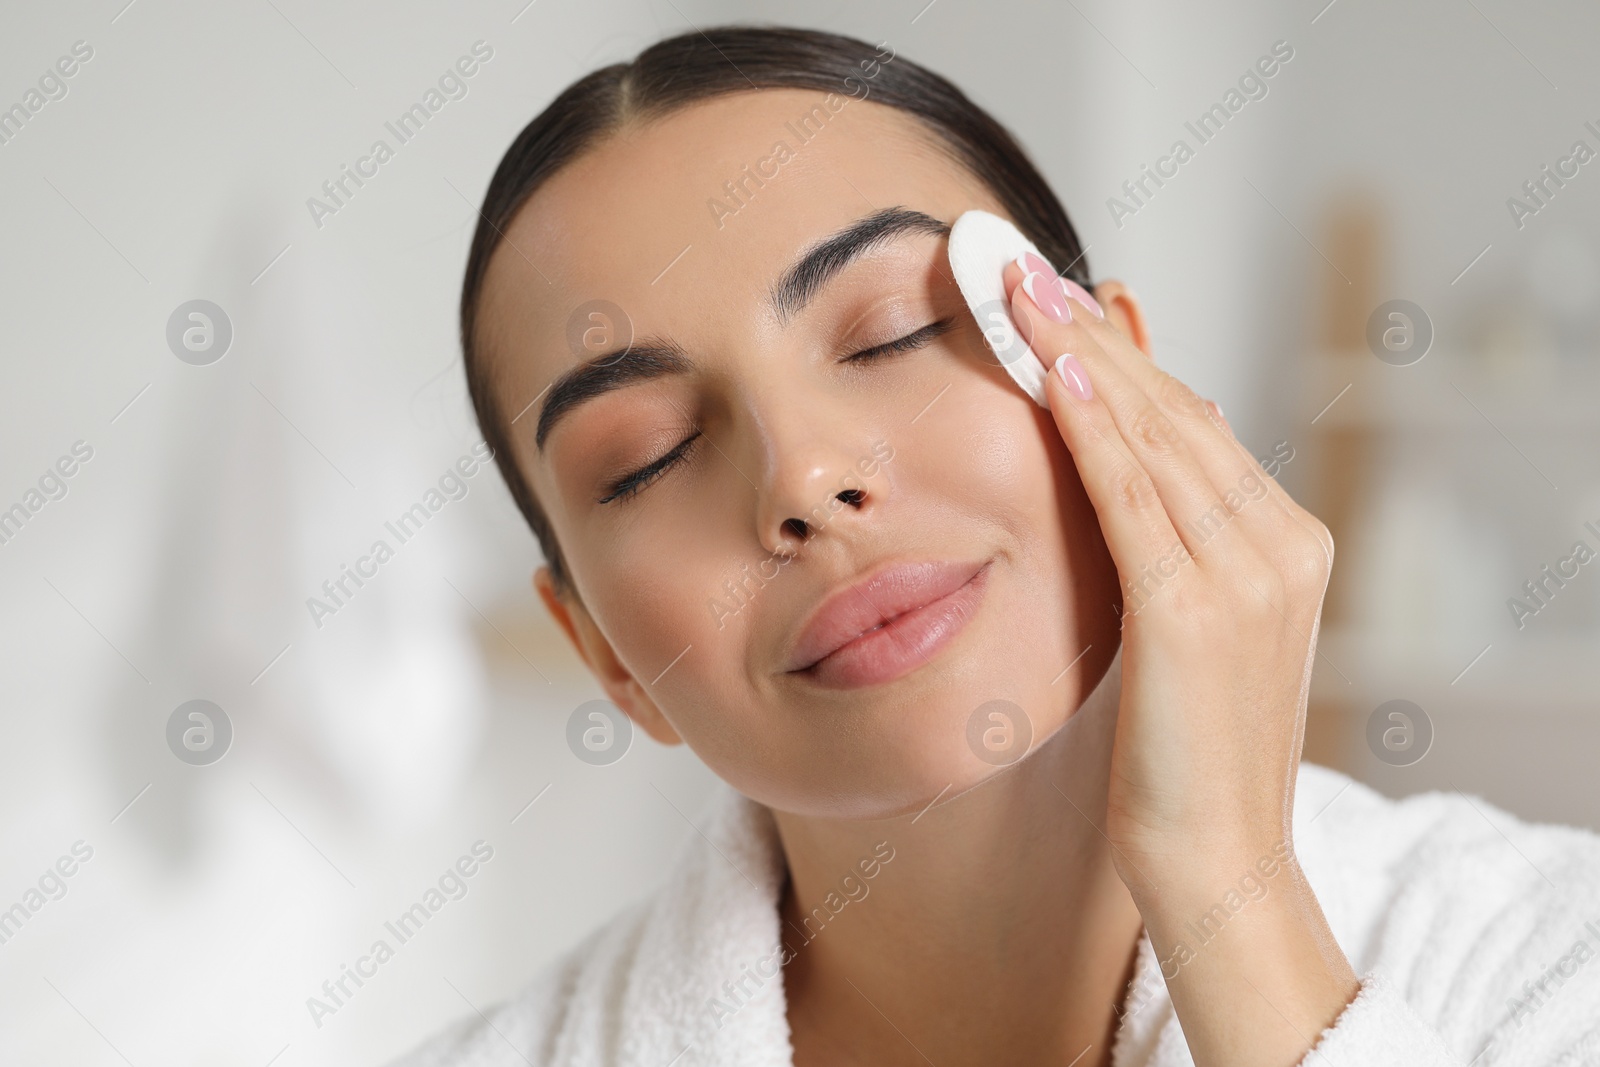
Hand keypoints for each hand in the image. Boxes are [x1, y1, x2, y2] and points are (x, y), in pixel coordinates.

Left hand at [1005, 262, 1355, 1066]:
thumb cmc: (1184, 752)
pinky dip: (1092, 423)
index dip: (1114, 350)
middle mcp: (1279, 543)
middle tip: (1014, 259)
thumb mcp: (1186, 625)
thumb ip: (1176, 533)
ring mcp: (1248, 574)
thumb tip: (1158, 434)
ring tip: (1014, 284)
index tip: (1050, 294)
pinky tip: (1049, 366)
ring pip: (1153, 433)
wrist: (1216, 861)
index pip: (1188, 420)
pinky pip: (1133, 494)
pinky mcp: (1195, 613)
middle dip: (1087, 328)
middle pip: (1172, 407)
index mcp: (1283, 541)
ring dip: (1077, 350)